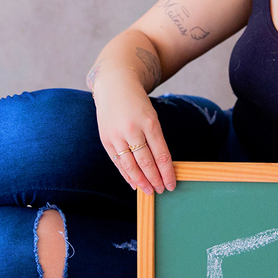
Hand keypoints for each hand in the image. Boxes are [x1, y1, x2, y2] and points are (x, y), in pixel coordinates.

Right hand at [91, 68, 175, 194]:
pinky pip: (117, 161)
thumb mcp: (151, 117)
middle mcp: (132, 129)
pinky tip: (134, 183)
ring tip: (149, 191)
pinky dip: (126, 174)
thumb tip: (161, 167)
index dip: (167, 173)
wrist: (114, 85)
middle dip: (155, 179)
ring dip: (141, 181)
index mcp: (149, 122)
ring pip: (130, 165)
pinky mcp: (105, 139)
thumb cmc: (138, 104)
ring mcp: (116, 135)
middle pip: (146, 162)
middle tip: (162, 190)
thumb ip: (155, 140)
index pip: (161, 154)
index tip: (172, 185)